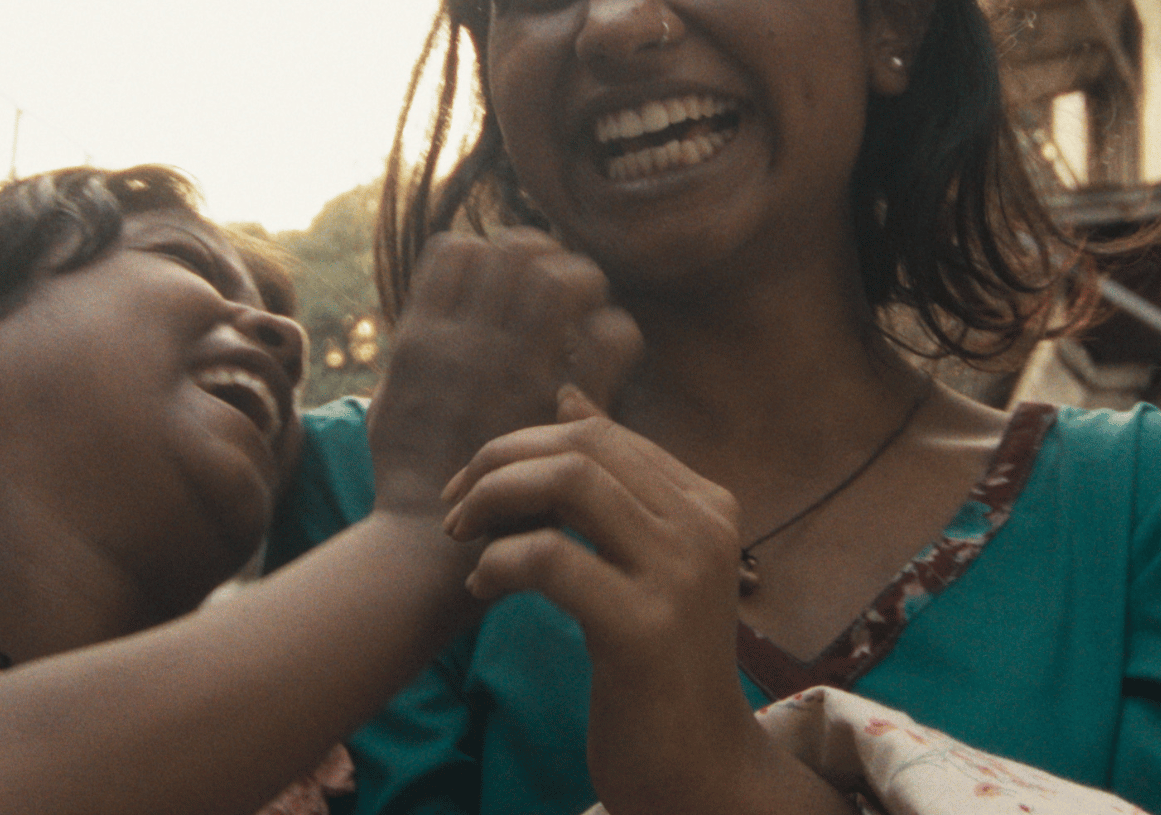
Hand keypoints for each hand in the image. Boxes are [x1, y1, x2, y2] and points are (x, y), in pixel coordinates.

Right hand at [368, 229, 638, 520]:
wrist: (425, 545)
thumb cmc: (408, 476)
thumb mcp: (389, 399)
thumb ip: (416, 350)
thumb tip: (442, 312)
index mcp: (423, 335)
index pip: (460, 250)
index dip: (488, 252)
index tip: (505, 275)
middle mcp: (467, 341)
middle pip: (519, 251)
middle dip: (543, 254)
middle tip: (554, 282)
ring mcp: (515, 369)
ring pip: (563, 279)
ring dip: (581, 282)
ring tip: (583, 307)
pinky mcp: (559, 405)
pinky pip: (605, 338)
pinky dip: (613, 332)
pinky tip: (606, 349)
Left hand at [444, 393, 826, 814]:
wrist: (698, 767)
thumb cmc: (656, 664)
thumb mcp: (644, 561)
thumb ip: (614, 484)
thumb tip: (568, 393)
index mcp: (706, 503)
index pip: (600, 432)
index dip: (524, 444)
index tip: (476, 483)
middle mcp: (703, 528)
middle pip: (580, 445)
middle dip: (499, 462)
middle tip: (454, 506)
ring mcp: (679, 575)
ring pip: (568, 483)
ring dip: (494, 498)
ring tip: (462, 537)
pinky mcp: (644, 628)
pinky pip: (549, 558)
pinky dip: (497, 563)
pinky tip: (480, 589)